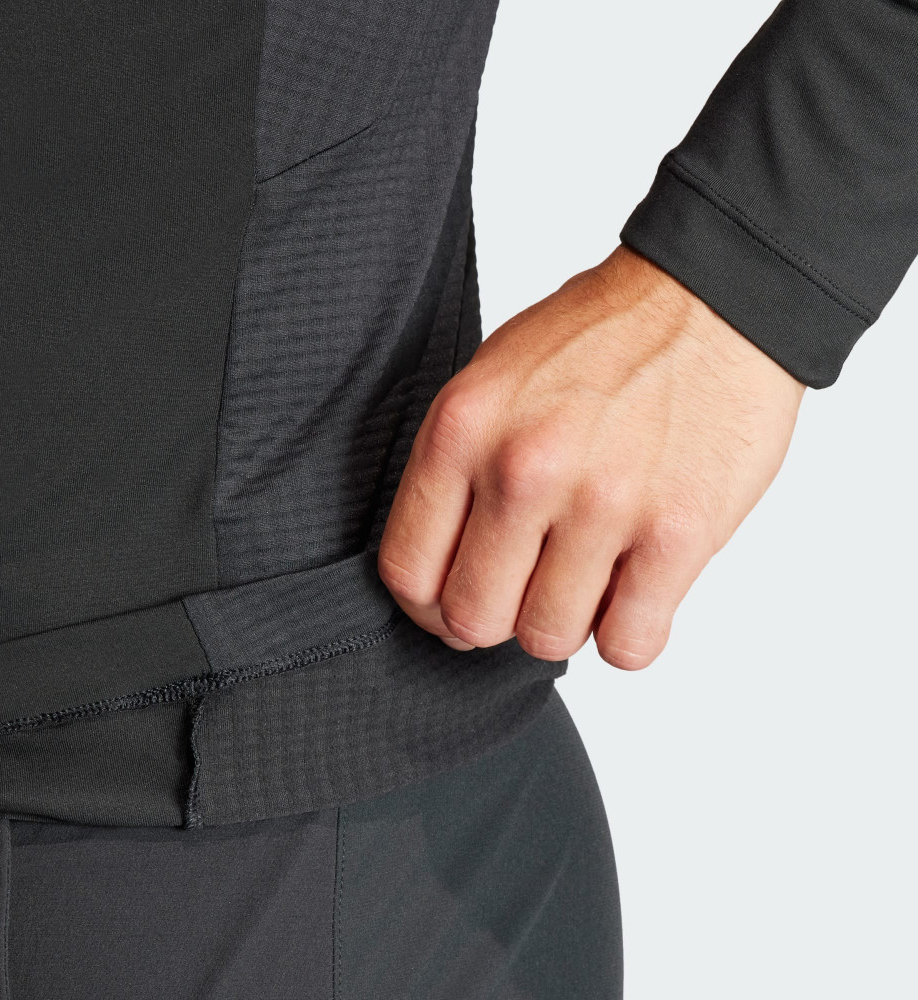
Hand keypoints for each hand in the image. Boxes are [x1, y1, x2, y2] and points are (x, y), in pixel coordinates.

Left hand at [377, 244, 805, 667]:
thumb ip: (456, 472)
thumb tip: (443, 571)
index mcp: (463, 431)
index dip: (427, 606)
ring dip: (565, 623)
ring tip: (586, 578)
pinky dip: (627, 634)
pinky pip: (629, 646)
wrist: (714, 299)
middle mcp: (524, 469)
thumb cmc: (599, 342)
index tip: (452, 604)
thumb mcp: (491, 380)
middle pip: (472, 619)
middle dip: (496, 619)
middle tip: (525, 590)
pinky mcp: (678, 533)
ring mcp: (603, 503)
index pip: (408, 571)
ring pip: (548, 640)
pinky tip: (633, 592)